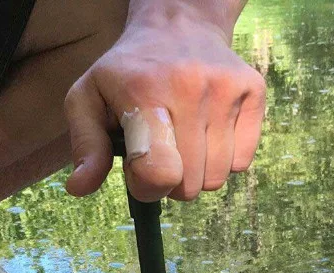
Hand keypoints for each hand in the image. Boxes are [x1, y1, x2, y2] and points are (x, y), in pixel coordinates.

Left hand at [64, 4, 265, 201]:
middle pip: (188, 184)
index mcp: (146, 91)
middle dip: (171, 182)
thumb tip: (79, 188)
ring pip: (216, 178)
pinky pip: (242, 163)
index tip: (139, 172)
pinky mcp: (254, 91)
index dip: (148, 187)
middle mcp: (192, 87)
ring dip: (197, 174)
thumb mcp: (88, 97)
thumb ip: (85, 145)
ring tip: (182, 142)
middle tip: (161, 152)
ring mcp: (227, 89)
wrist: (179, 23)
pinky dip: (224, 161)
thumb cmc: (128, 71)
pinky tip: (206, 133)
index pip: (160, 170)